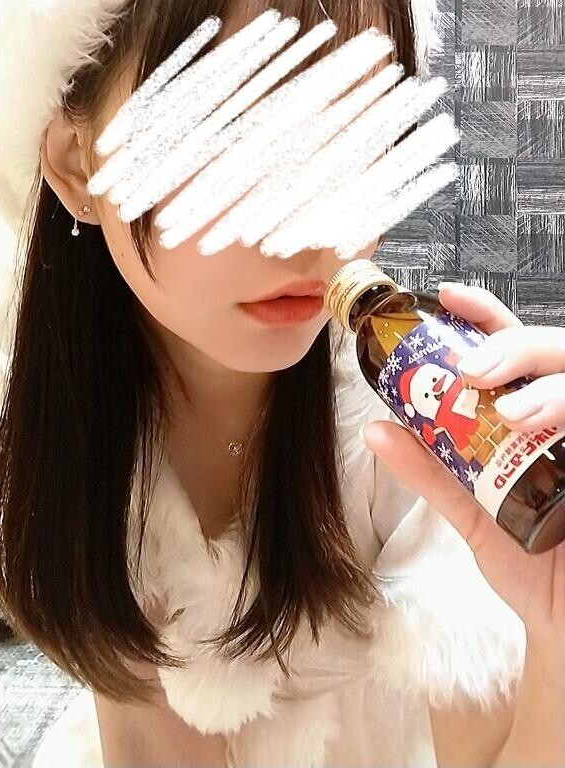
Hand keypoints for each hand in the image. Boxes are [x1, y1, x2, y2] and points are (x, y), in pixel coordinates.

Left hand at [363, 282, 564, 639]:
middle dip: (514, 346)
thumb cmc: (529, 561)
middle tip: (474, 368)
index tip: (445, 298)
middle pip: (551, 349)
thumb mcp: (471, 509)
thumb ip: (430, 469)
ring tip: (510, 411)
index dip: (482, 314)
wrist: (564, 623)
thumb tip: (375, 429)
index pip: (510, 345)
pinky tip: (541, 425)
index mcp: (530, 413)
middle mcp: (564, 416)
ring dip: (547, 385)